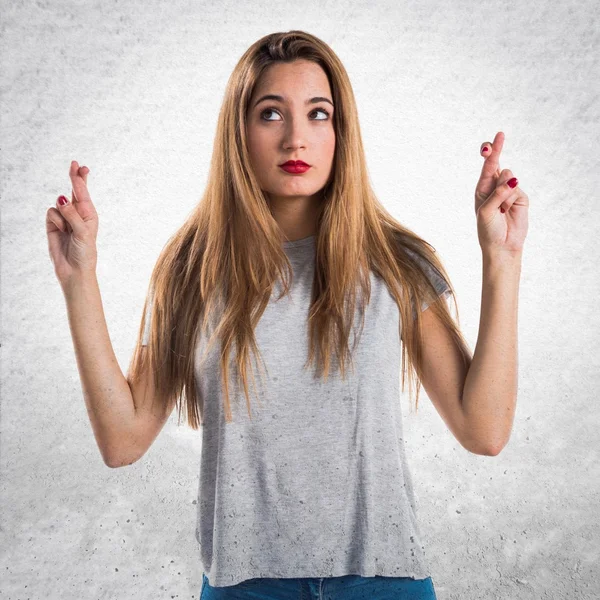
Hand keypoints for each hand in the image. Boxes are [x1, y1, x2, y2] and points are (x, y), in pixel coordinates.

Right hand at [46, 161, 98, 286]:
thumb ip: (73, 215)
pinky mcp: (53, 224)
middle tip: (75, 163)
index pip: (84, 193)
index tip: (81, 167)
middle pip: (74, 190)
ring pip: (59, 203)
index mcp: (90, 214)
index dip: (81, 179)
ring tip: (68, 229)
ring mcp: (65, 218)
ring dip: (63, 214)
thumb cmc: (84, 252)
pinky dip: (55, 221)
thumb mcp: (83, 232)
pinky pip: (51, 213)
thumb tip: (62, 199)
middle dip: (74, 177)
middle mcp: (78, 213)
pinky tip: (60, 230)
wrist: (73, 269)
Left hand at [474, 131, 528, 256]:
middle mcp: (495, 187)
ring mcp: (509, 191)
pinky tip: (508, 210)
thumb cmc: (488, 229)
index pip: (486, 167)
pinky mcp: (520, 197)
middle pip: (497, 163)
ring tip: (501, 207)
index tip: (489, 142)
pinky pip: (517, 189)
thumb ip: (497, 194)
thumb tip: (513, 178)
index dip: (489, 153)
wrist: (502, 245)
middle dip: (497, 150)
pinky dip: (511, 198)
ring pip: (508, 176)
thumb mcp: (486, 211)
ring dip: (503, 189)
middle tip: (499, 135)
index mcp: (482, 188)